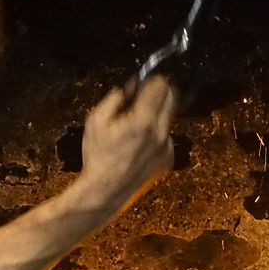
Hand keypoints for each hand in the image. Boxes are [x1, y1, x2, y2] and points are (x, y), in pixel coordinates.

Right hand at [75, 76, 176, 214]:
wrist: (106, 191)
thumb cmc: (97, 156)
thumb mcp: (96, 121)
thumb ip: (115, 99)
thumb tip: (129, 88)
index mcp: (143, 121)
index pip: (160, 86)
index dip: (151, 79)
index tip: (142, 81)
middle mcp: (161, 133)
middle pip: (172, 97)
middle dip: (160, 91)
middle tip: (144, 94)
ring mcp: (167, 147)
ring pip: (168, 118)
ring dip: (156, 114)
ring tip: (135, 126)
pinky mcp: (167, 159)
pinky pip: (166, 137)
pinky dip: (156, 134)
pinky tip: (138, 145)